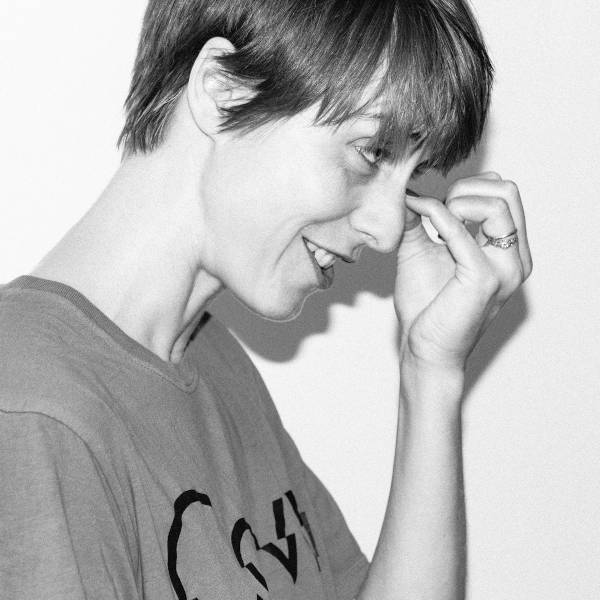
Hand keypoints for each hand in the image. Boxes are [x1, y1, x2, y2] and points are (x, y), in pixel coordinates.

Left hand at [395, 172, 532, 371]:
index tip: (437, 205)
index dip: (469, 188)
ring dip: (457, 201)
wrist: (424, 349)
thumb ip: (420, 219)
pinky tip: (416, 213)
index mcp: (508, 252)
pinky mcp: (483, 279)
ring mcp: (504, 269)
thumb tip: (407, 188)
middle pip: (508, 192)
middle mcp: (515, 259)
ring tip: (431, 219)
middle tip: (436, 209)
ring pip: (498, 203)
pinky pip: (461, 231)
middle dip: (466, 189)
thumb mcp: (423, 250)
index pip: (505, 194)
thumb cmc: (427, 306)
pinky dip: (436, 215)